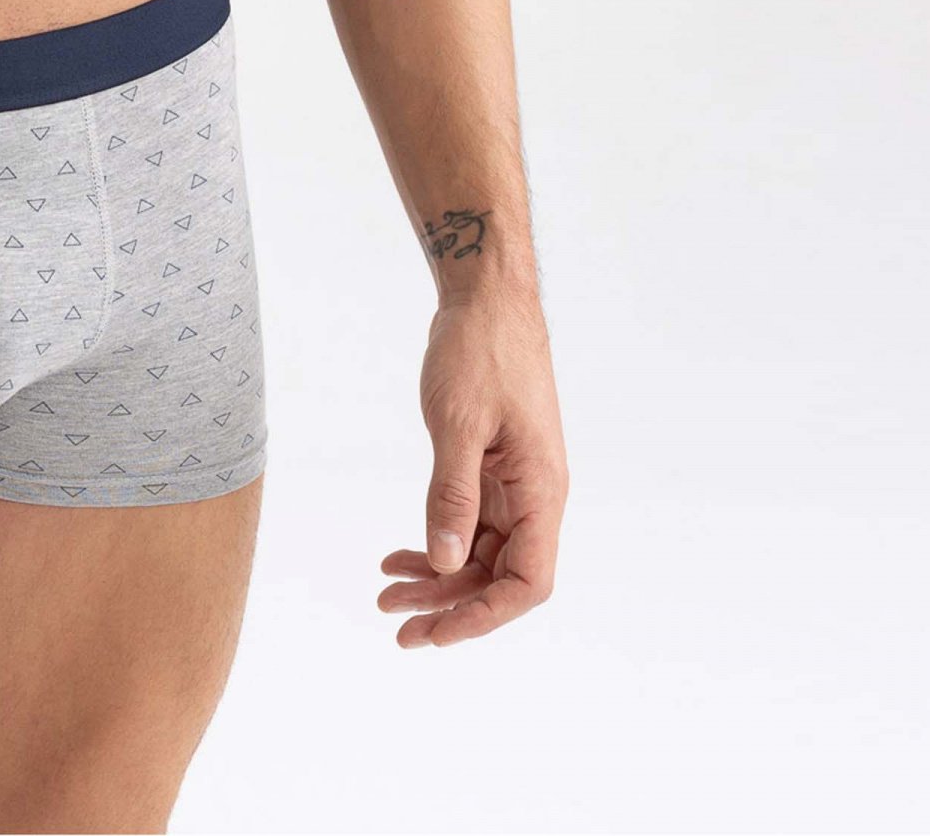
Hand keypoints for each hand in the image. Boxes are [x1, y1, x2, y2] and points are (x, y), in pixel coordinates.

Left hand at [379, 290, 567, 647]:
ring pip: (481, 552)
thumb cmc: (480, 350)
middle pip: (500, 576)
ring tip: (388, 594)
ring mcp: (515, 481)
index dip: (484, 616)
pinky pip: (470, 521)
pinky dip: (436, 540)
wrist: (485, 296)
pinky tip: (399, 555)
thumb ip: (452, 495)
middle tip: (397, 628)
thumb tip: (446, 562)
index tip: (437, 633)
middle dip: (451, 607)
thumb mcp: (458, 423)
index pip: (527, 583)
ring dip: (438, 577)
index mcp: (542, 490)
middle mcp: (535, 495)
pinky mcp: (493, 466)